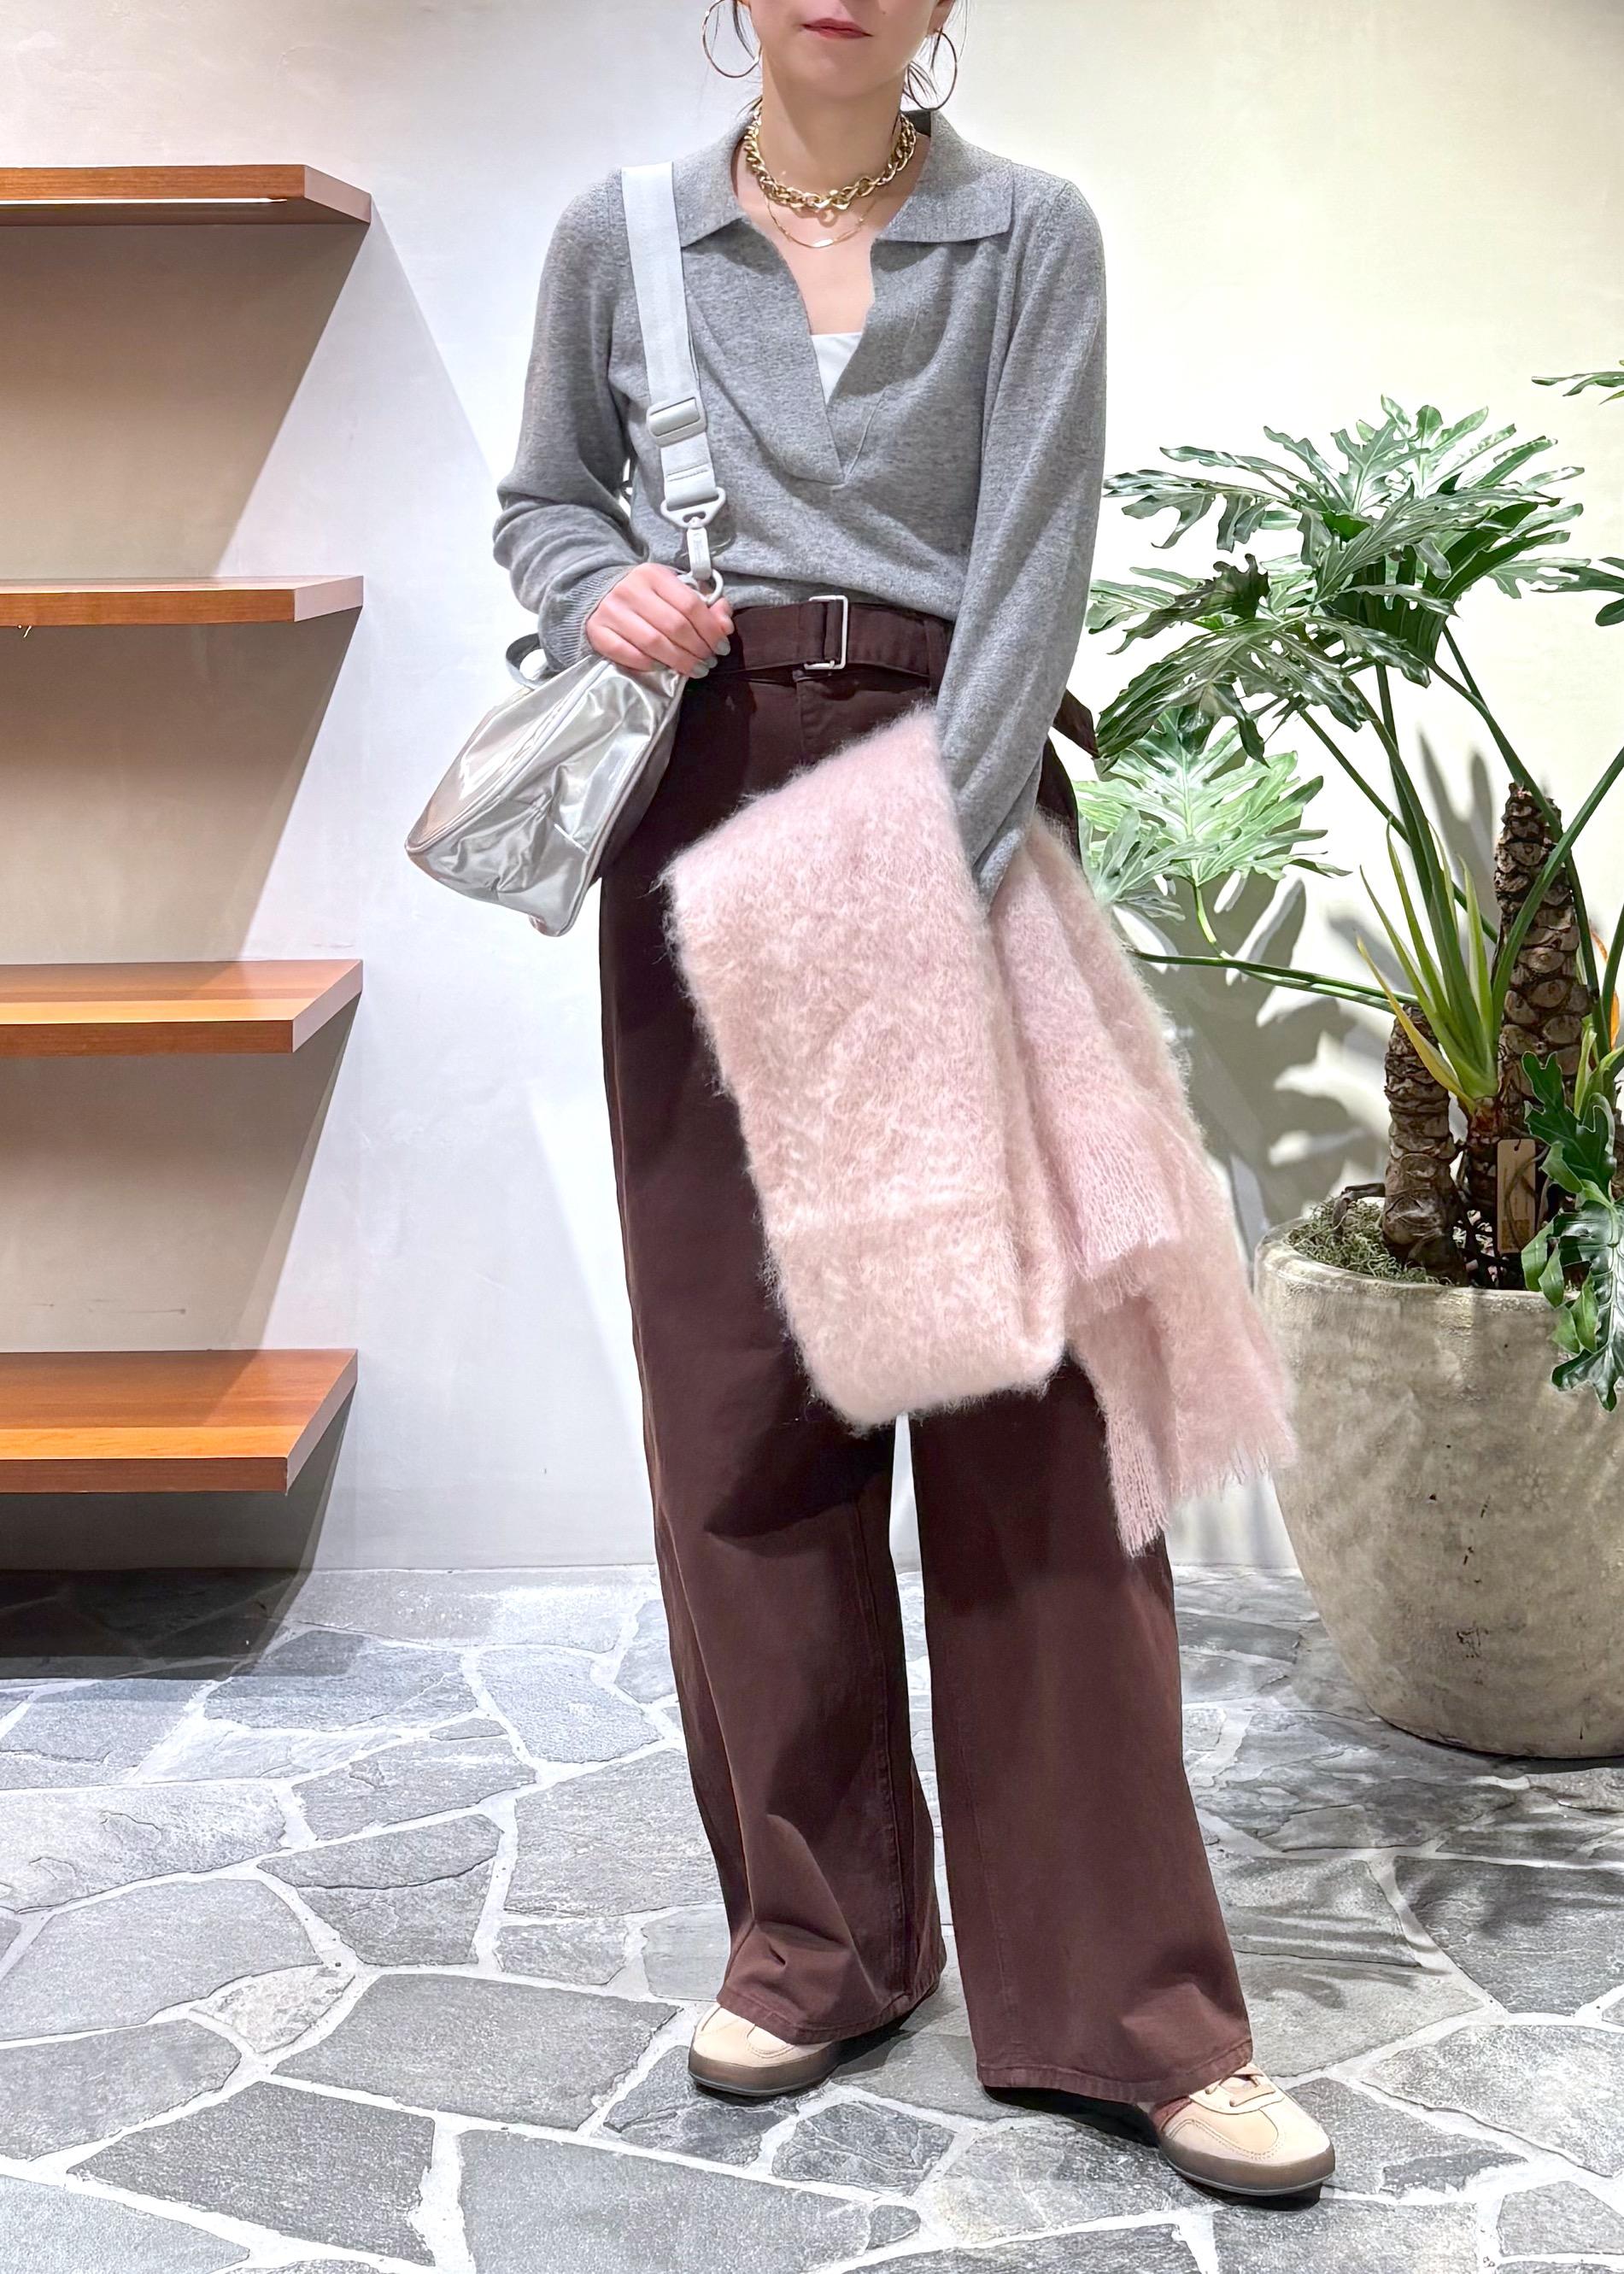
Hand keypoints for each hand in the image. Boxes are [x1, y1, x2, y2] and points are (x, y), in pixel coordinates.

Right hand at [584, 562, 732, 678]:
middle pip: (674, 626)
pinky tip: (663, 667)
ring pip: (653, 643)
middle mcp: (631, 590)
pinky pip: (627, 654)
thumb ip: (706, 604)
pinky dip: (649, 664)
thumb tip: (725, 626)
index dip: (711, 630)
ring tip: (694, 670)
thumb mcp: (676, 590)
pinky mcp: (598, 631)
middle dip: (697, 649)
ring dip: (679, 661)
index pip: (690, 605)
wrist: (599, 591)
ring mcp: (612, 611)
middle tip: (708, 662)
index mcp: (654, 575)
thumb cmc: (646, 595)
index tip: (722, 647)